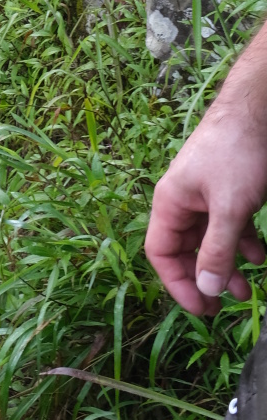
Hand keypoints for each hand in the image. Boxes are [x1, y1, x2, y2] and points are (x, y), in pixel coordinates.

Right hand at [146, 94, 266, 313]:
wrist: (257, 111)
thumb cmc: (236, 153)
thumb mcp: (229, 208)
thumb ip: (217, 249)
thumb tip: (207, 289)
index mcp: (170, 202)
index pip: (161, 253)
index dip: (177, 283)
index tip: (203, 308)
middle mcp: (183, 200)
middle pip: (185, 249)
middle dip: (206, 278)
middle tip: (226, 305)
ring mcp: (205, 194)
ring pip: (210, 240)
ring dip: (228, 264)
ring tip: (250, 287)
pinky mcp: (226, 190)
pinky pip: (228, 225)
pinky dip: (242, 243)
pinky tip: (260, 255)